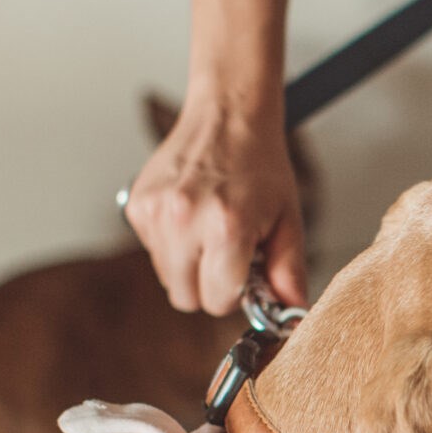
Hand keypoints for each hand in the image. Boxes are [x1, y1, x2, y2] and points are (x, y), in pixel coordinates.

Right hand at [126, 98, 307, 315]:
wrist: (229, 116)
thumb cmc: (261, 166)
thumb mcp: (289, 221)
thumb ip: (289, 272)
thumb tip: (294, 315)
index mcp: (226, 228)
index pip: (217, 302)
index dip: (235, 292)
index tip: (245, 270)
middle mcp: (184, 221)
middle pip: (185, 298)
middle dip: (209, 285)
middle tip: (228, 252)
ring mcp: (155, 212)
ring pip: (167, 277)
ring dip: (189, 265)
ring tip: (210, 228)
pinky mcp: (137, 204)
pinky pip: (153, 250)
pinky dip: (171, 243)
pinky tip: (191, 215)